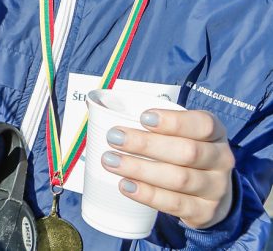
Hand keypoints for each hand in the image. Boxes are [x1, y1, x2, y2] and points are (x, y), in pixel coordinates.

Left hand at [102, 109, 234, 228]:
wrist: (211, 194)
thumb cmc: (185, 153)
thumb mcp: (182, 134)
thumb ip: (154, 124)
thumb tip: (99, 109)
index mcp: (215, 133)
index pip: (202, 124)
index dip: (173, 121)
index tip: (143, 118)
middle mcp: (221, 159)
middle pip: (187, 152)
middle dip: (146, 145)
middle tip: (114, 137)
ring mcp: (215, 188)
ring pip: (178, 179)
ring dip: (140, 169)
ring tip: (110, 161)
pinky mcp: (205, 211)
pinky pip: (174, 203)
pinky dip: (148, 194)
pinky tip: (126, 185)